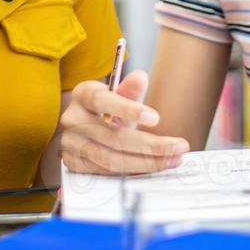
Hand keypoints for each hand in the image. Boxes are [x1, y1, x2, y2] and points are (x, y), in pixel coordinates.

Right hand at [58, 70, 189, 173]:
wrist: (82, 126)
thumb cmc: (104, 109)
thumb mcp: (117, 95)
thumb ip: (130, 89)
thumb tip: (140, 77)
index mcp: (82, 94)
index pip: (102, 101)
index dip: (128, 109)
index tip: (156, 118)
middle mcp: (72, 119)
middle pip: (113, 137)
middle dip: (150, 145)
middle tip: (178, 147)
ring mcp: (70, 144)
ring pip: (112, 159)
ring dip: (147, 163)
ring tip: (173, 159)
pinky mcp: (73, 164)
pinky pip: (107, 172)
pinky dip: (133, 172)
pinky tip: (154, 166)